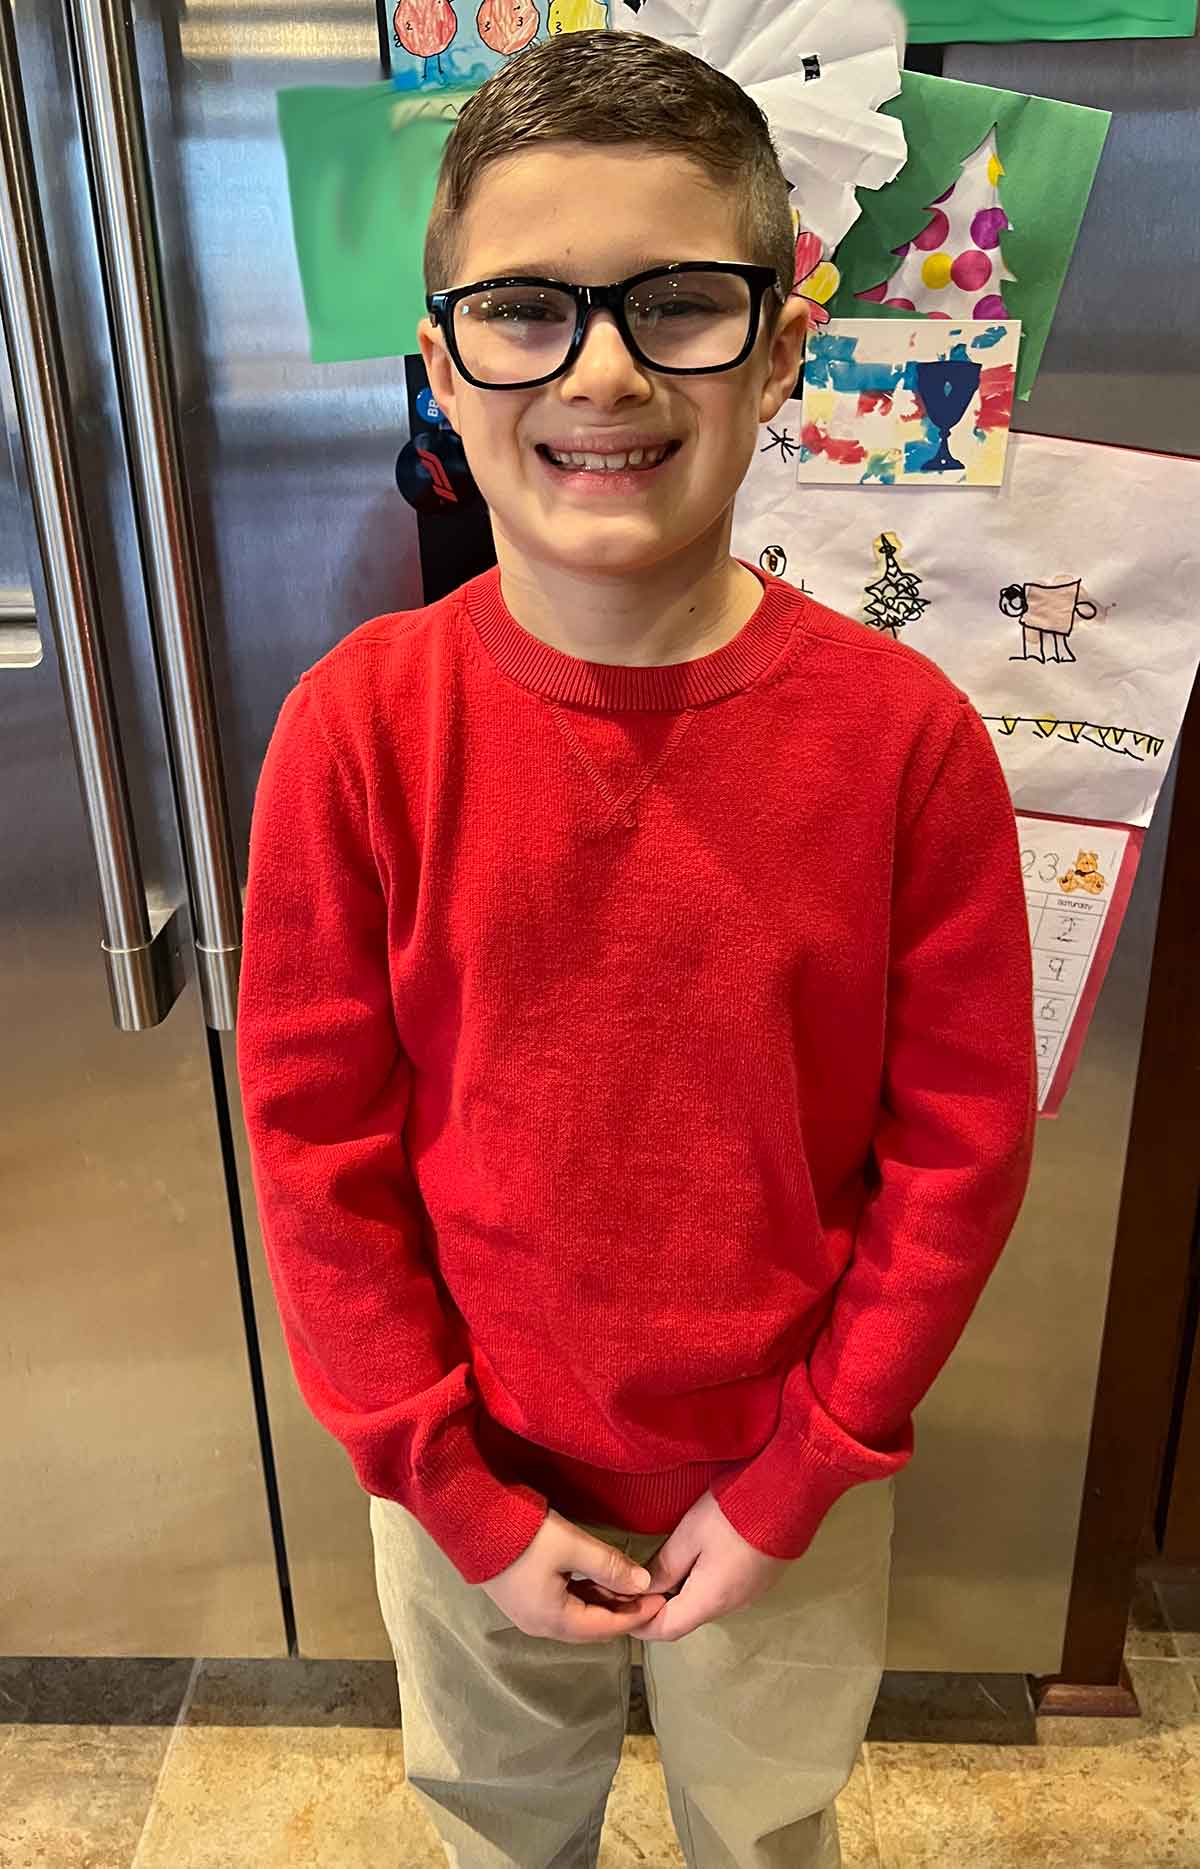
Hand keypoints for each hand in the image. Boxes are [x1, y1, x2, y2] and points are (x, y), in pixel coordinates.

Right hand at [482, 1508, 666, 1643]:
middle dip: (621, 1611)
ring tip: (630, 1584)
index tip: (662, 1602)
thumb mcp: (571, 1546)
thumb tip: (644, 1583)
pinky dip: (586, 1594)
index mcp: (553, 1620)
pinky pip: (563, 1604)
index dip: (636, 1616)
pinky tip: (599, 1578)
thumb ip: (610, 1566)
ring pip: (577, 1615)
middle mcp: (540, 1625)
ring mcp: (529, 1612)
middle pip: (590, 1626)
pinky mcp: (523, 1597)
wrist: (471, 1520)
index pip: (605, 1627)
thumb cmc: (524, 1536)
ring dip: (603, 1602)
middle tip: (649, 1594)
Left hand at [639, 1490, 788, 1643]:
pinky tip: (695, 1559)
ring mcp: (750, 1594)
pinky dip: (702, 1584)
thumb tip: (644, 1590)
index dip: (641, 1624)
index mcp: (711, 1600)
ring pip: (706, 1603)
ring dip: (682, 1593)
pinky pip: (724, 1591)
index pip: (668, 1629)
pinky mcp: (760, 1579)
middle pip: (687, 1617)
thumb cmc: (733, 1514)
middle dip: (660, 1605)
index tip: (622, 1609)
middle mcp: (732, 1605)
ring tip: (663, 1568)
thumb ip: (664, 1566)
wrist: (787, 1496)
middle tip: (636, 1584)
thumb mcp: (689, 1535)